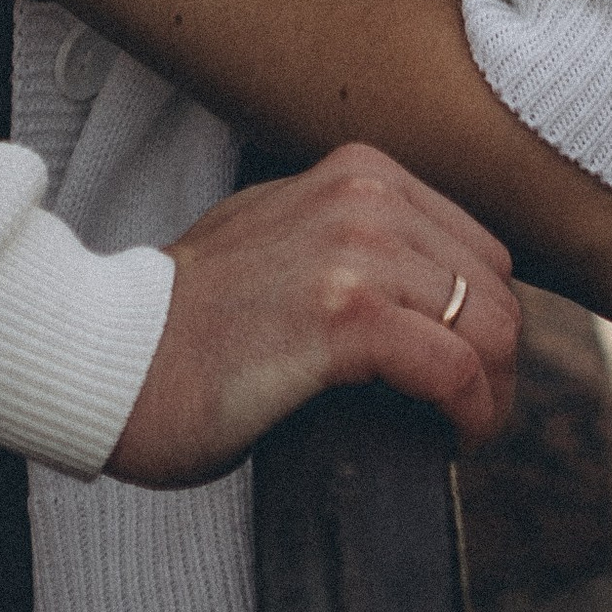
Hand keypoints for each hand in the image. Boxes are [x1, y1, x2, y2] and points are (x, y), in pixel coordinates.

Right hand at [108, 145, 520, 485]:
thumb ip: (353, 239)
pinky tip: (447, 440)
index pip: (479, 249)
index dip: (484, 322)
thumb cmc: (192, 320)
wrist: (114, 359)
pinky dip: (467, 413)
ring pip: (489, 328)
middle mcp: (366, 196)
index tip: (467, 376)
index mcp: (360, 171)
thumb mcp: (282, 236)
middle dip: (497, 362)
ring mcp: (356, 251)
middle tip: (468, 417)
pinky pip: (455, 368)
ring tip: (460, 433)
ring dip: (490, 394)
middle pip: (495, 289)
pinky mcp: (345, 316)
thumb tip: (426, 288)